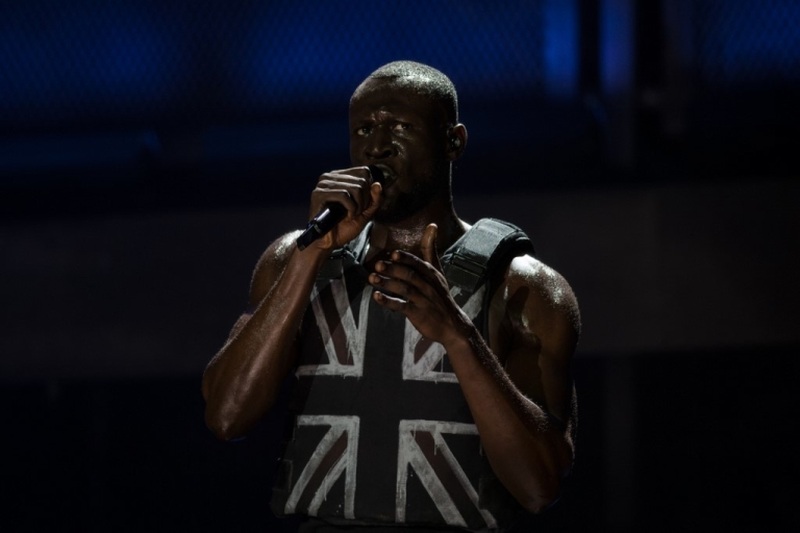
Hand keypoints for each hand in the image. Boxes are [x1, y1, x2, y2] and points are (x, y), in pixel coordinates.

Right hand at [308, 167, 382, 249]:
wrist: (328, 242)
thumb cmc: (344, 227)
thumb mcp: (365, 212)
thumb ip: (374, 199)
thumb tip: (377, 184)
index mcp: (340, 177)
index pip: (364, 172)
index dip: (369, 190)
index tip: (363, 205)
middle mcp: (330, 176)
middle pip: (362, 181)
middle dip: (364, 201)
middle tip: (357, 213)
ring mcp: (323, 184)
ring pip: (355, 188)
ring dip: (358, 206)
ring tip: (352, 215)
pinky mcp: (318, 194)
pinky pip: (344, 195)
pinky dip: (351, 208)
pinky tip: (347, 216)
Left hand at [369, 224, 472, 346]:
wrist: (452, 325)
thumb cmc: (440, 295)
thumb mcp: (437, 272)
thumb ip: (430, 250)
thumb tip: (432, 225)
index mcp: (432, 274)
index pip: (419, 264)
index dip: (406, 259)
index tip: (393, 254)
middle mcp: (428, 286)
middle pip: (410, 275)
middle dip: (393, 270)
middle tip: (377, 265)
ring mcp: (423, 300)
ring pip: (405, 290)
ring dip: (387, 283)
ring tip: (371, 278)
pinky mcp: (418, 314)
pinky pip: (402, 306)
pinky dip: (388, 301)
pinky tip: (376, 297)